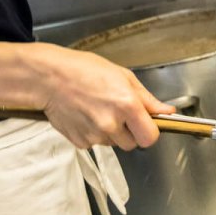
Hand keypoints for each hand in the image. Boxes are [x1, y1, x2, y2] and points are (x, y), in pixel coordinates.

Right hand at [38, 45, 174, 149]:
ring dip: (112, 132)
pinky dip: (94, 133)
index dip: (150, 131)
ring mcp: (94, 135)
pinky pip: (95, 144)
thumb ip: (147, 98)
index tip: (147, 124)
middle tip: (120, 113)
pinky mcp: (80, 142)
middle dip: (131, 132)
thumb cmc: (83, 70)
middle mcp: (111, 123)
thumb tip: (166, 111)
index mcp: (126, 104)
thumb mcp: (122, 76)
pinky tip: (86, 115)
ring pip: (114, 144)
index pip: (151, 137)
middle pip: (133, 144)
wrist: (49, 78)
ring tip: (99, 109)